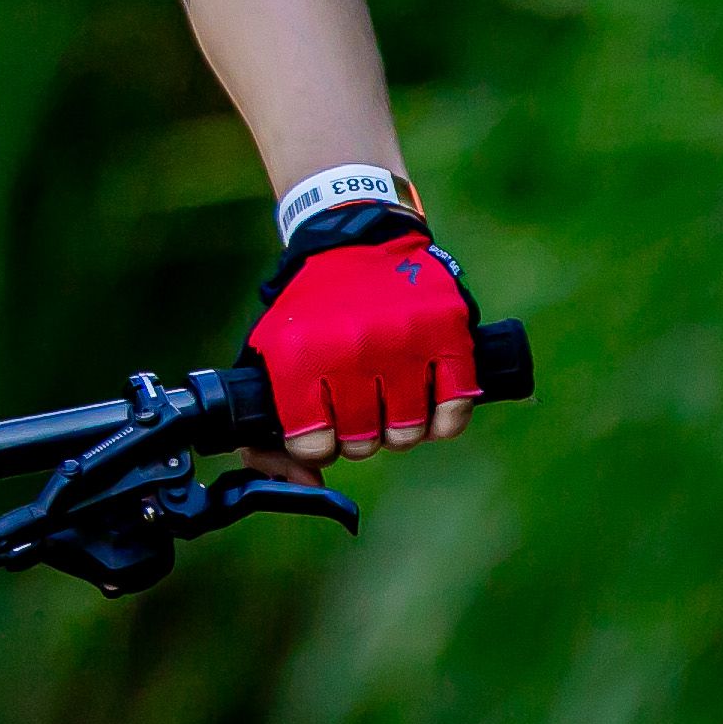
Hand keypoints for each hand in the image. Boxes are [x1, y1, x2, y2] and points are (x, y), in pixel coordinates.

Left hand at [247, 231, 481, 463]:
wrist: (358, 237)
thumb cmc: (311, 309)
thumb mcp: (270, 354)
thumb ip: (268, 428)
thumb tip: (303, 486)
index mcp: (300, 355)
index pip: (314, 444)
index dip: (319, 444)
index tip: (322, 428)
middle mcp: (351, 349)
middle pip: (363, 442)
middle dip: (358, 435)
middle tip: (358, 412)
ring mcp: (403, 341)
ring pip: (407, 432)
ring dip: (398, 428)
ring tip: (390, 403)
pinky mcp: (448, 333)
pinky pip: (454, 411)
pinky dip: (443, 418)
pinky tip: (428, 403)